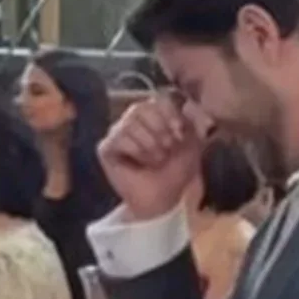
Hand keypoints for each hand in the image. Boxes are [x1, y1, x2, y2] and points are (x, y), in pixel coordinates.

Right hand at [97, 93, 202, 219]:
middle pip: (140, 107)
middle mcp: (133, 119)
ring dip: (149, 144)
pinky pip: (118, 138)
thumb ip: (192, 121)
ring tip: (156, 160)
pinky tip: (140, 164)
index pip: (158, 99)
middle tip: (167, 150)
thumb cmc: (176, 172)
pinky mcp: (106, 148)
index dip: (169, 114)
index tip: (180, 134)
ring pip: (129, 123)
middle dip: (159, 130)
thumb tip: (186, 103)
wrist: (163, 199)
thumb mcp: (192, 144)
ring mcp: (117, 132)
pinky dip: (135, 151)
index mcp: (154, 113)